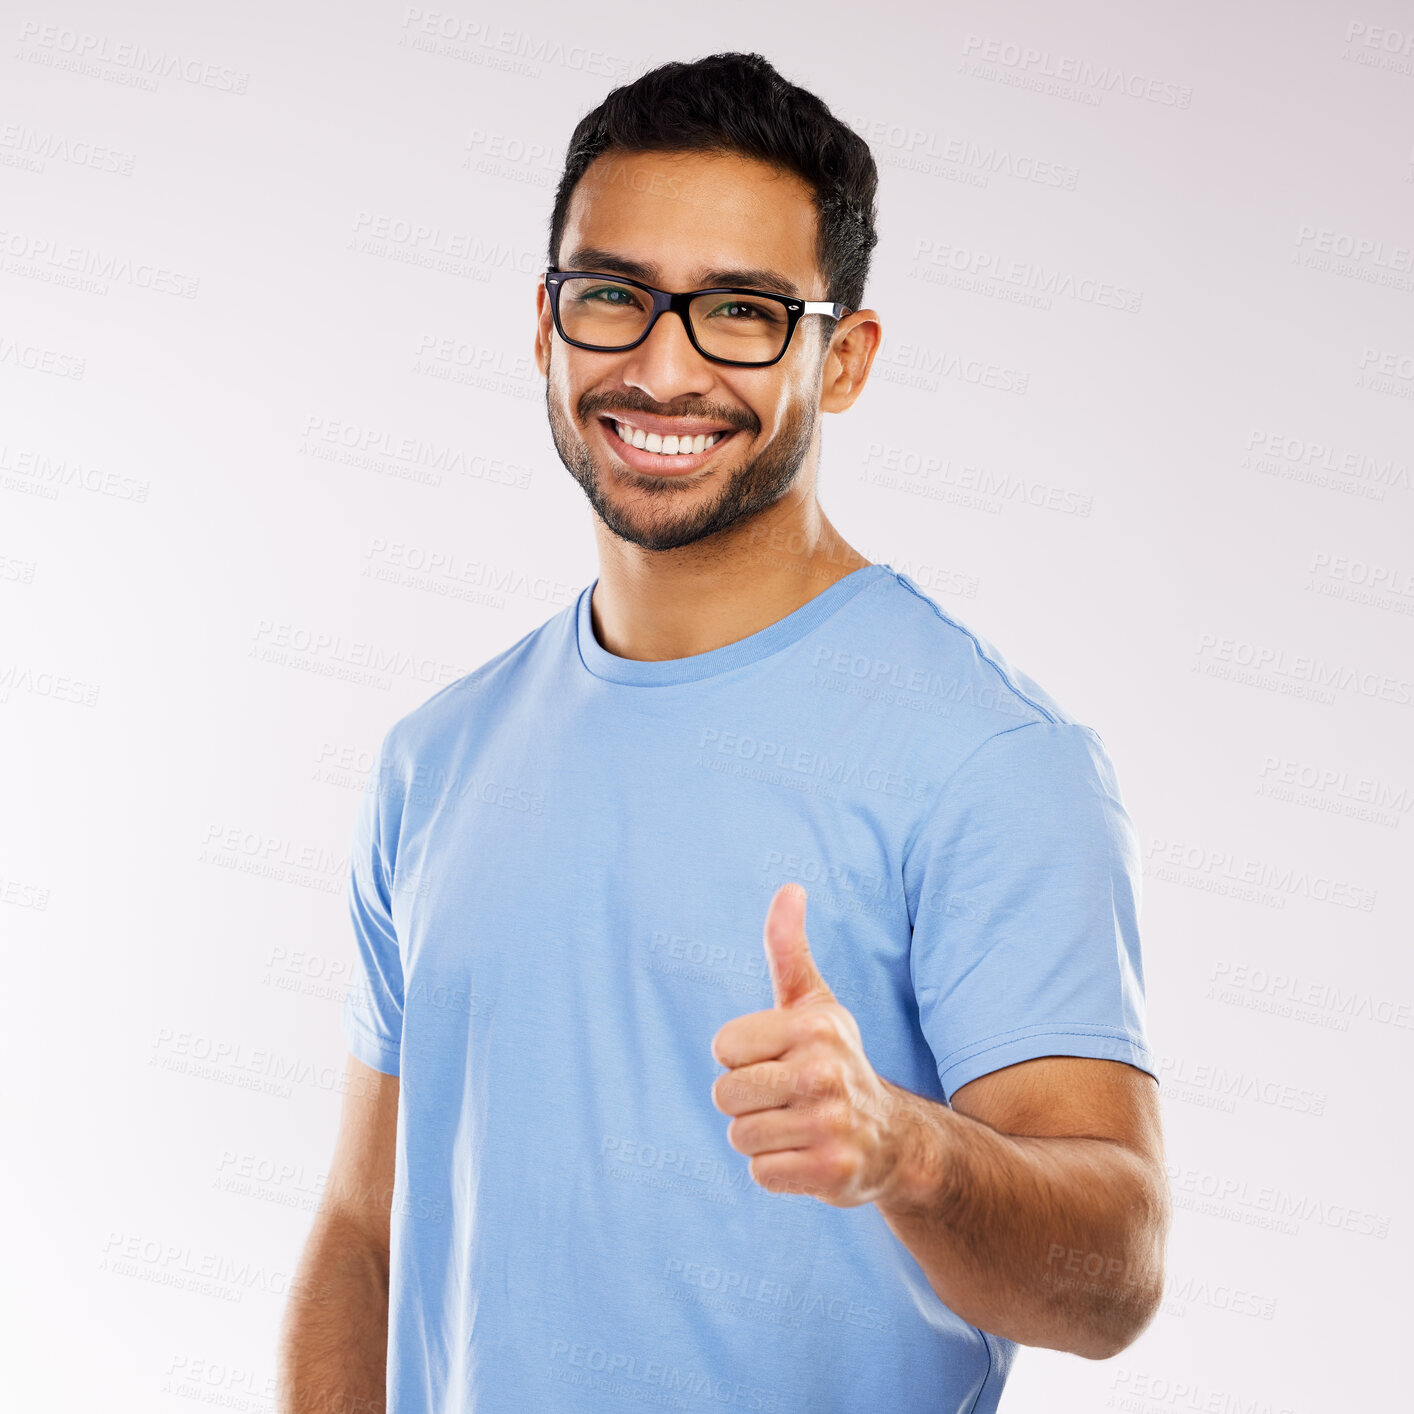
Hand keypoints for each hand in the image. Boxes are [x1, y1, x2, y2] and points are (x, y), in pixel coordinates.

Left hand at [709, 883, 905, 1206]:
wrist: (894, 1138)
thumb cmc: (835, 1061)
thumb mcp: (814, 1004)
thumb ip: (789, 949)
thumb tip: (790, 888)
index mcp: (814, 1027)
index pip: (723, 1048)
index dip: (740, 1058)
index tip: (776, 1059)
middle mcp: (824, 1073)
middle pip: (725, 1095)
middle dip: (746, 1102)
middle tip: (784, 1098)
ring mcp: (830, 1125)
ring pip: (740, 1136)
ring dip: (761, 1137)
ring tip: (796, 1125)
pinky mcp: (831, 1173)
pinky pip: (761, 1173)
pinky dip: (776, 1169)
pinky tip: (806, 1155)